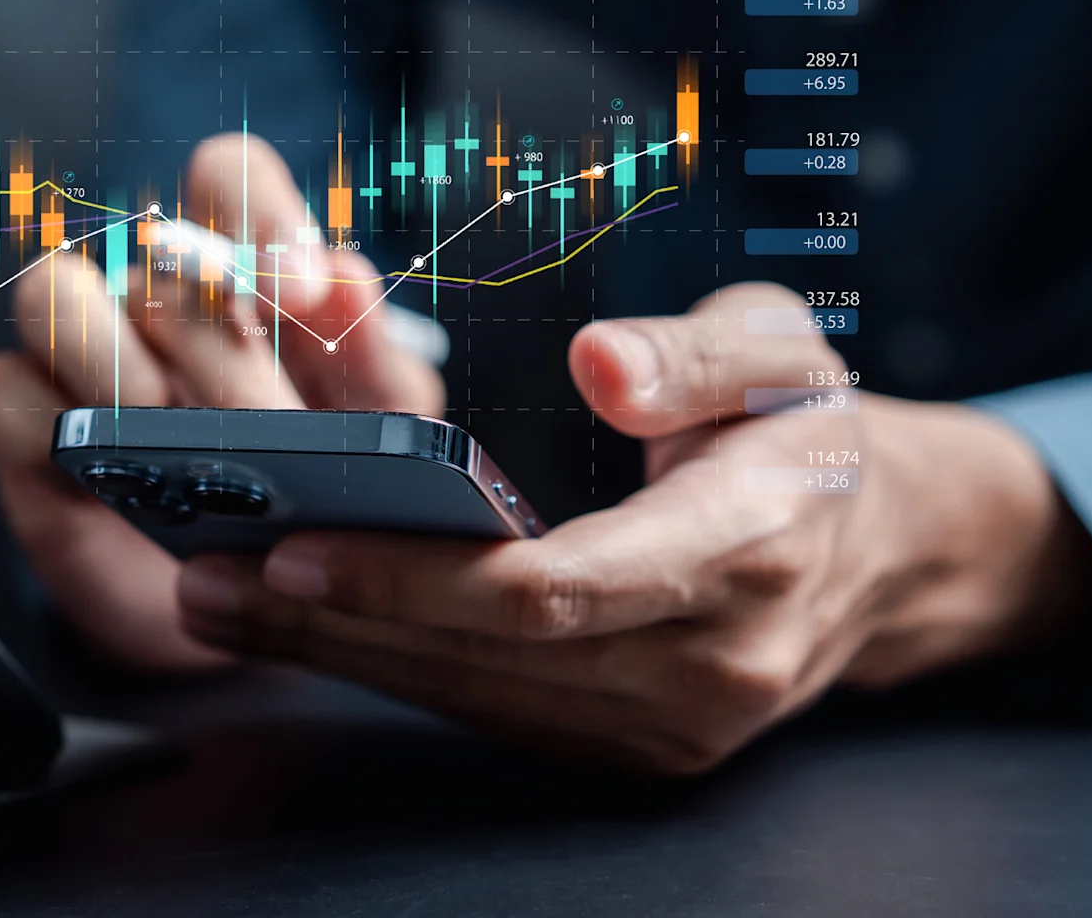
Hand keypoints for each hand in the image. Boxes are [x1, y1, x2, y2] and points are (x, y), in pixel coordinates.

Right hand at [0, 134, 442, 672]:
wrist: (262, 630)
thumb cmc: (321, 518)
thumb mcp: (383, 451)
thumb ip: (383, 370)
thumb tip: (345, 276)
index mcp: (246, 279)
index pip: (224, 179)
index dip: (258, 215)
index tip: (299, 290)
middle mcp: (158, 304)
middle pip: (158, 269)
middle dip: (223, 361)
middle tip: (264, 435)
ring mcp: (83, 358)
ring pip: (53, 290)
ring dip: (111, 363)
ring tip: (157, 434)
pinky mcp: (27, 425)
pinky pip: (5, 386)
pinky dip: (51, 431)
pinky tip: (99, 480)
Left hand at [173, 283, 1091, 771]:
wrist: (882, 549)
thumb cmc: (810, 429)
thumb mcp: (780, 349)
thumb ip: (692, 356)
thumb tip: (598, 362)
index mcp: (746, 551)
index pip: (557, 588)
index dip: (417, 575)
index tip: (300, 545)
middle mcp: (708, 665)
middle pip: (490, 656)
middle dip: (339, 616)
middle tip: (209, 574)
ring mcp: (670, 724)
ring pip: (476, 695)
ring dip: (342, 649)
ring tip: (221, 596)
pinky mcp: (631, 742)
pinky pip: (492, 708)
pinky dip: (393, 664)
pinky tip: (308, 622)